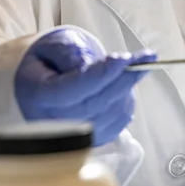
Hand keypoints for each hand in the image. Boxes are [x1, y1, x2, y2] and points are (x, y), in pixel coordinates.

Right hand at [14, 27, 155, 146]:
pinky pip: (116, 125)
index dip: (102, 74)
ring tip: (133, 67)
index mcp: (38, 95)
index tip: (124, 57)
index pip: (74, 89)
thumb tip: (90, 64)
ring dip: (127, 90)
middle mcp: (51, 122)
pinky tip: (126, 86)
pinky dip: (126, 104)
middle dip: (125, 79)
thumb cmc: (47, 61)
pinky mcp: (88, 141)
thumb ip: (69, 51)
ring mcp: (69, 136)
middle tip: (146, 57)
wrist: (40, 82)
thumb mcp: (53, 44)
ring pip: (109, 116)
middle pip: (96, 104)